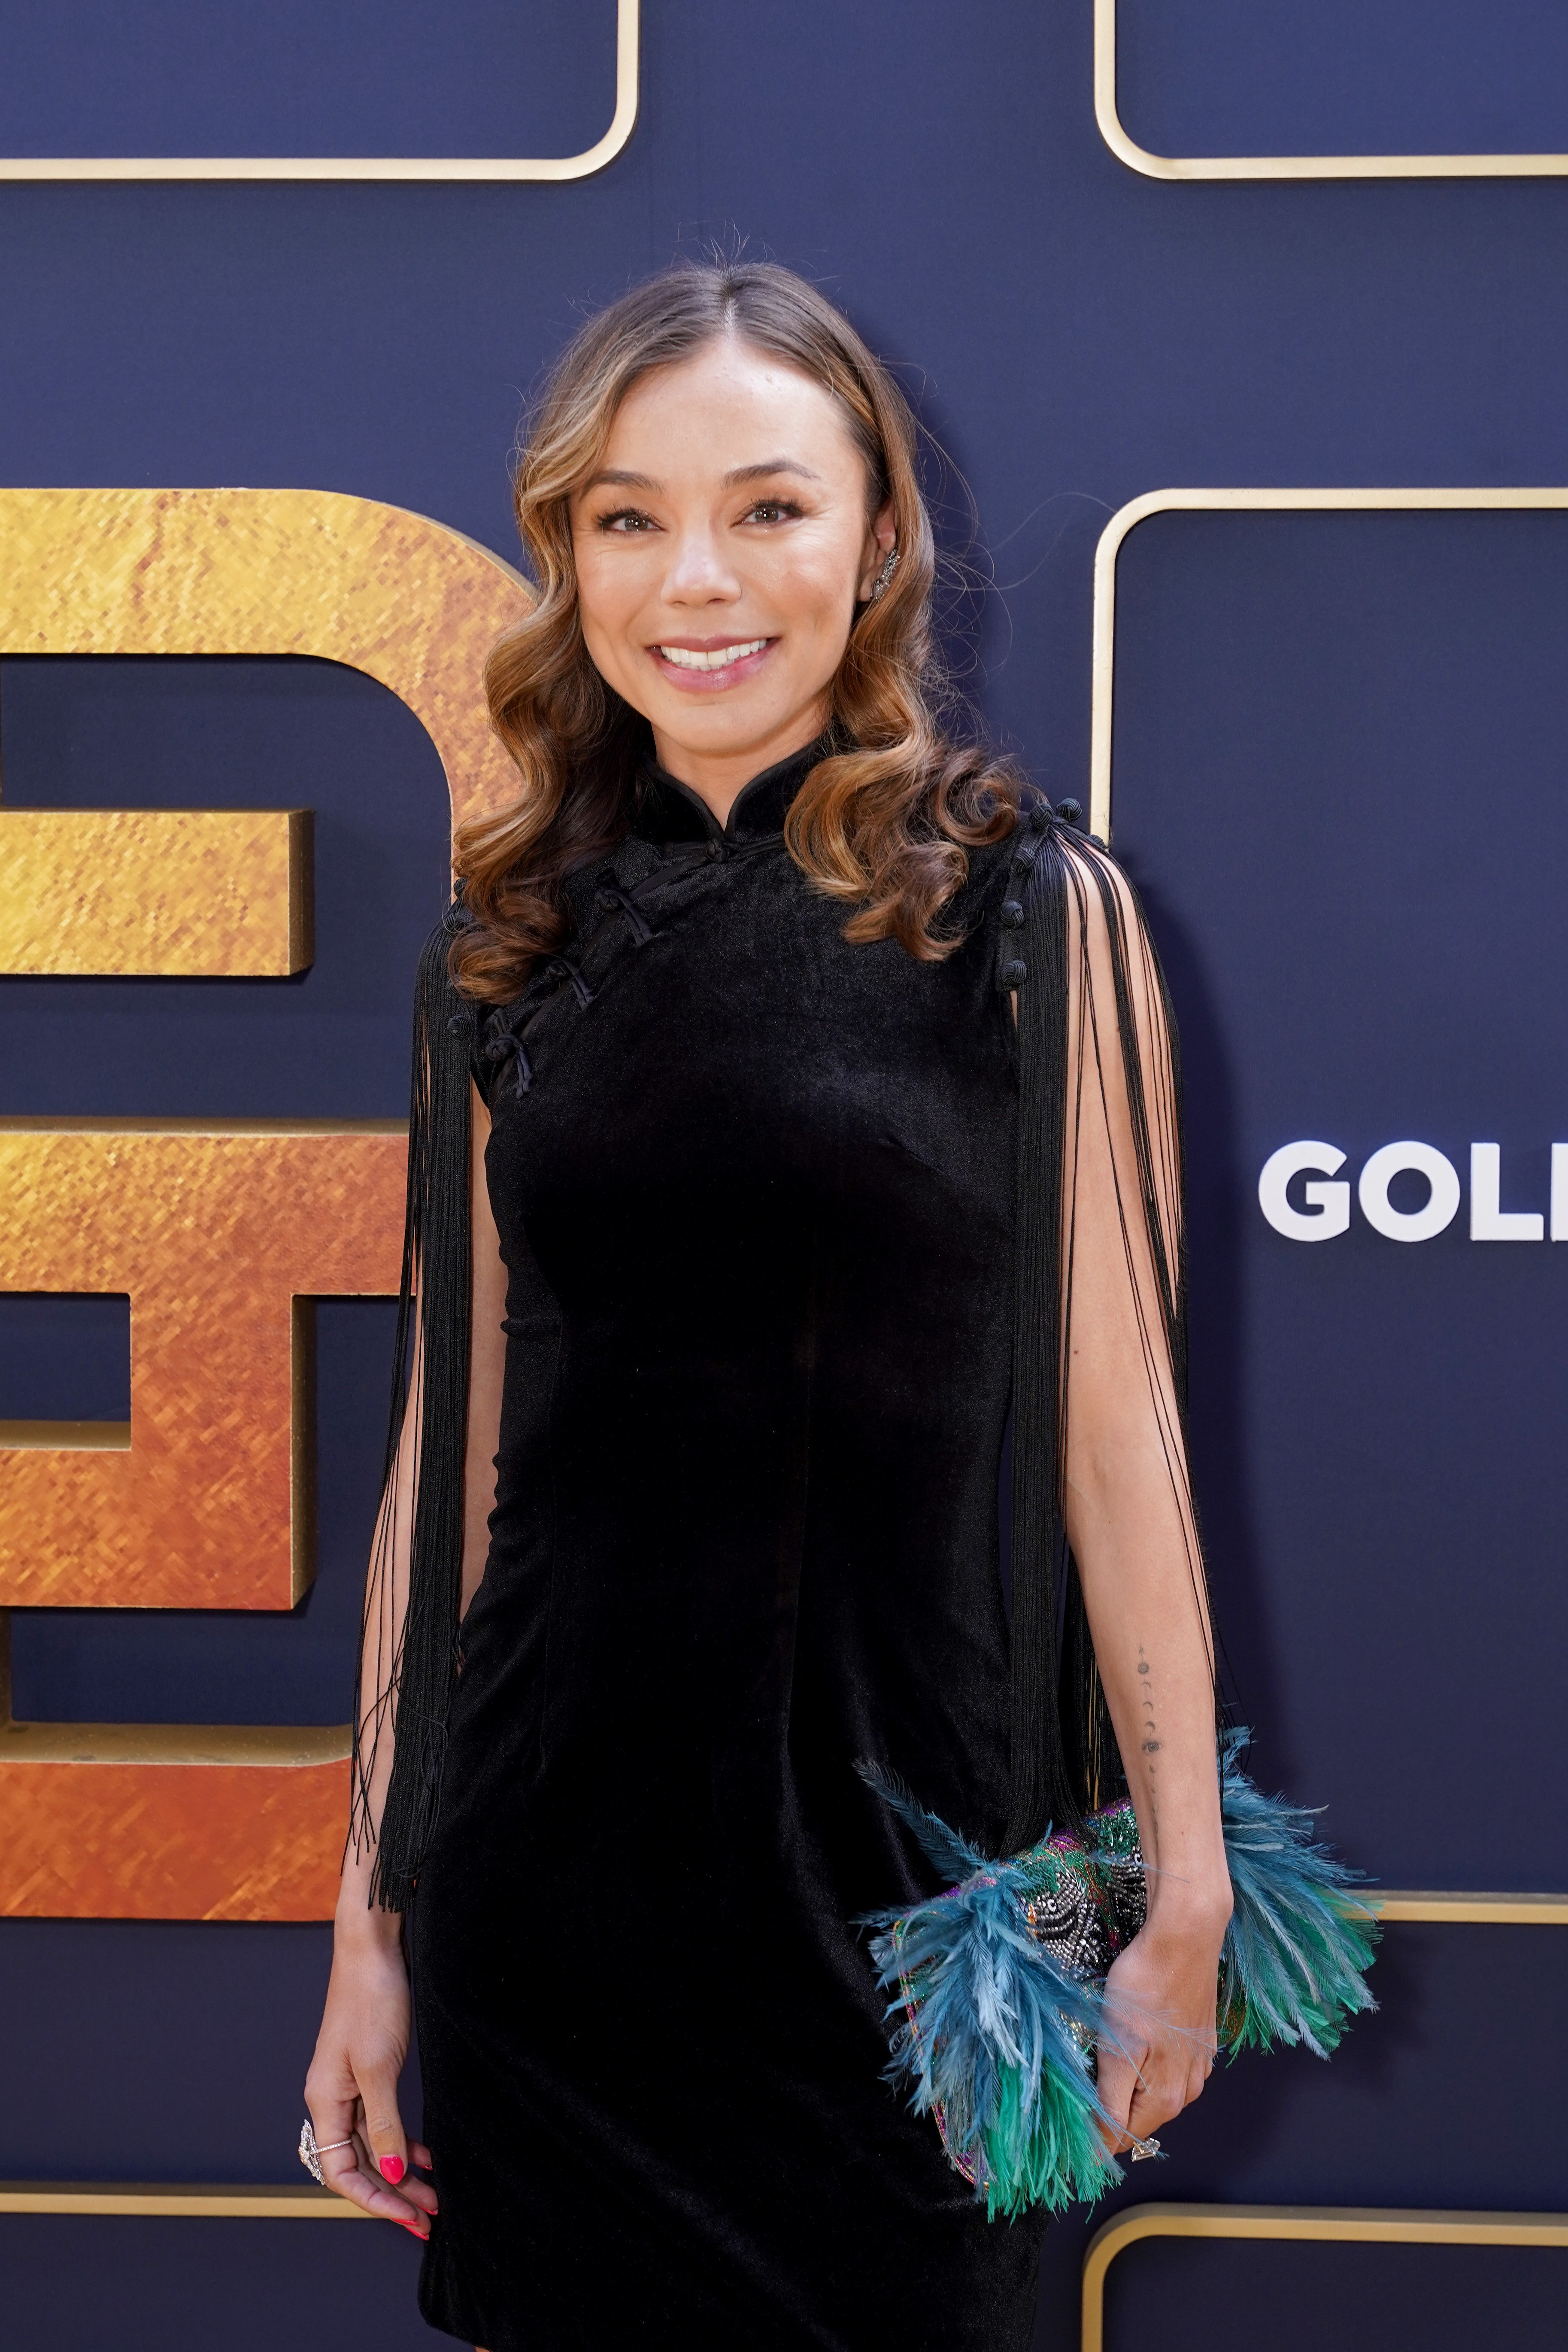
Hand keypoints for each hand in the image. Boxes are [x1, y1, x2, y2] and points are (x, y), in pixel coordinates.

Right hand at [303, 1907, 437, 2239]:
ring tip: (434, 2195)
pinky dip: (404, 2143)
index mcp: (325, 2101)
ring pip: (375, 2145)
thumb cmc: (371, 1999)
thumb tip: (393, 2175)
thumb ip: (385, 2124)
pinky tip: (427, 2156)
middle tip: (429, 2217)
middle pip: (359, 2164)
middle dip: (393, 2194)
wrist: (373, 1947)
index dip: (374, 2200)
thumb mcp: (380, 2067)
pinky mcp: (370, 2070)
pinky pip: (382, 2121)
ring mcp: (351, 2085)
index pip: (341, 2172)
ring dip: (402, 2172)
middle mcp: (333, 2099)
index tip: (408, 2216)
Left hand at [1095, 1894, 1229, 2158]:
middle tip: (1080, 2076)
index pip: (1121, 2138)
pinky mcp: (1199, 2044)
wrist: (1184, 1939)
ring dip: (1128, 2084)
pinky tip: (1136, 2037)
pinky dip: (1147, 2063)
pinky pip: (1167, 2069)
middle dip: (1109, 2107)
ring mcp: (1197, 2067)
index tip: (1066, 2120)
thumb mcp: (1117, 2049)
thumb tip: (1100, 2146)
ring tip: (1105, 2051)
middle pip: (1138, 2118)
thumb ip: (1110, 2101)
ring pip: (1151, 2093)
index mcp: (1167, 2099)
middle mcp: (1188, 2091)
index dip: (1091, 2135)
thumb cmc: (1145, 1988)